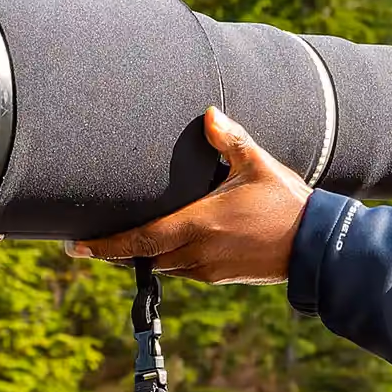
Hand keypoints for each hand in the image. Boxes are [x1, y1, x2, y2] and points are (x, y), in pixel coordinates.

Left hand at [70, 109, 309, 282]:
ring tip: (115, 242)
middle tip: (84, 243)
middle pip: (142, 258)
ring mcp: (207, 268)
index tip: (76, 246)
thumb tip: (208, 114)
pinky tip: (158, 246)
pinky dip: (163, 259)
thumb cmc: (286, 203)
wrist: (314, 246)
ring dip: (138, 257)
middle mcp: (198, 251)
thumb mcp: (257, 166)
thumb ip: (230, 140)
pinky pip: (180, 269)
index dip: (106, 245)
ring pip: (160, 266)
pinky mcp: (218, 276)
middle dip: (113, 251)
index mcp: (200, 224)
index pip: (140, 240)